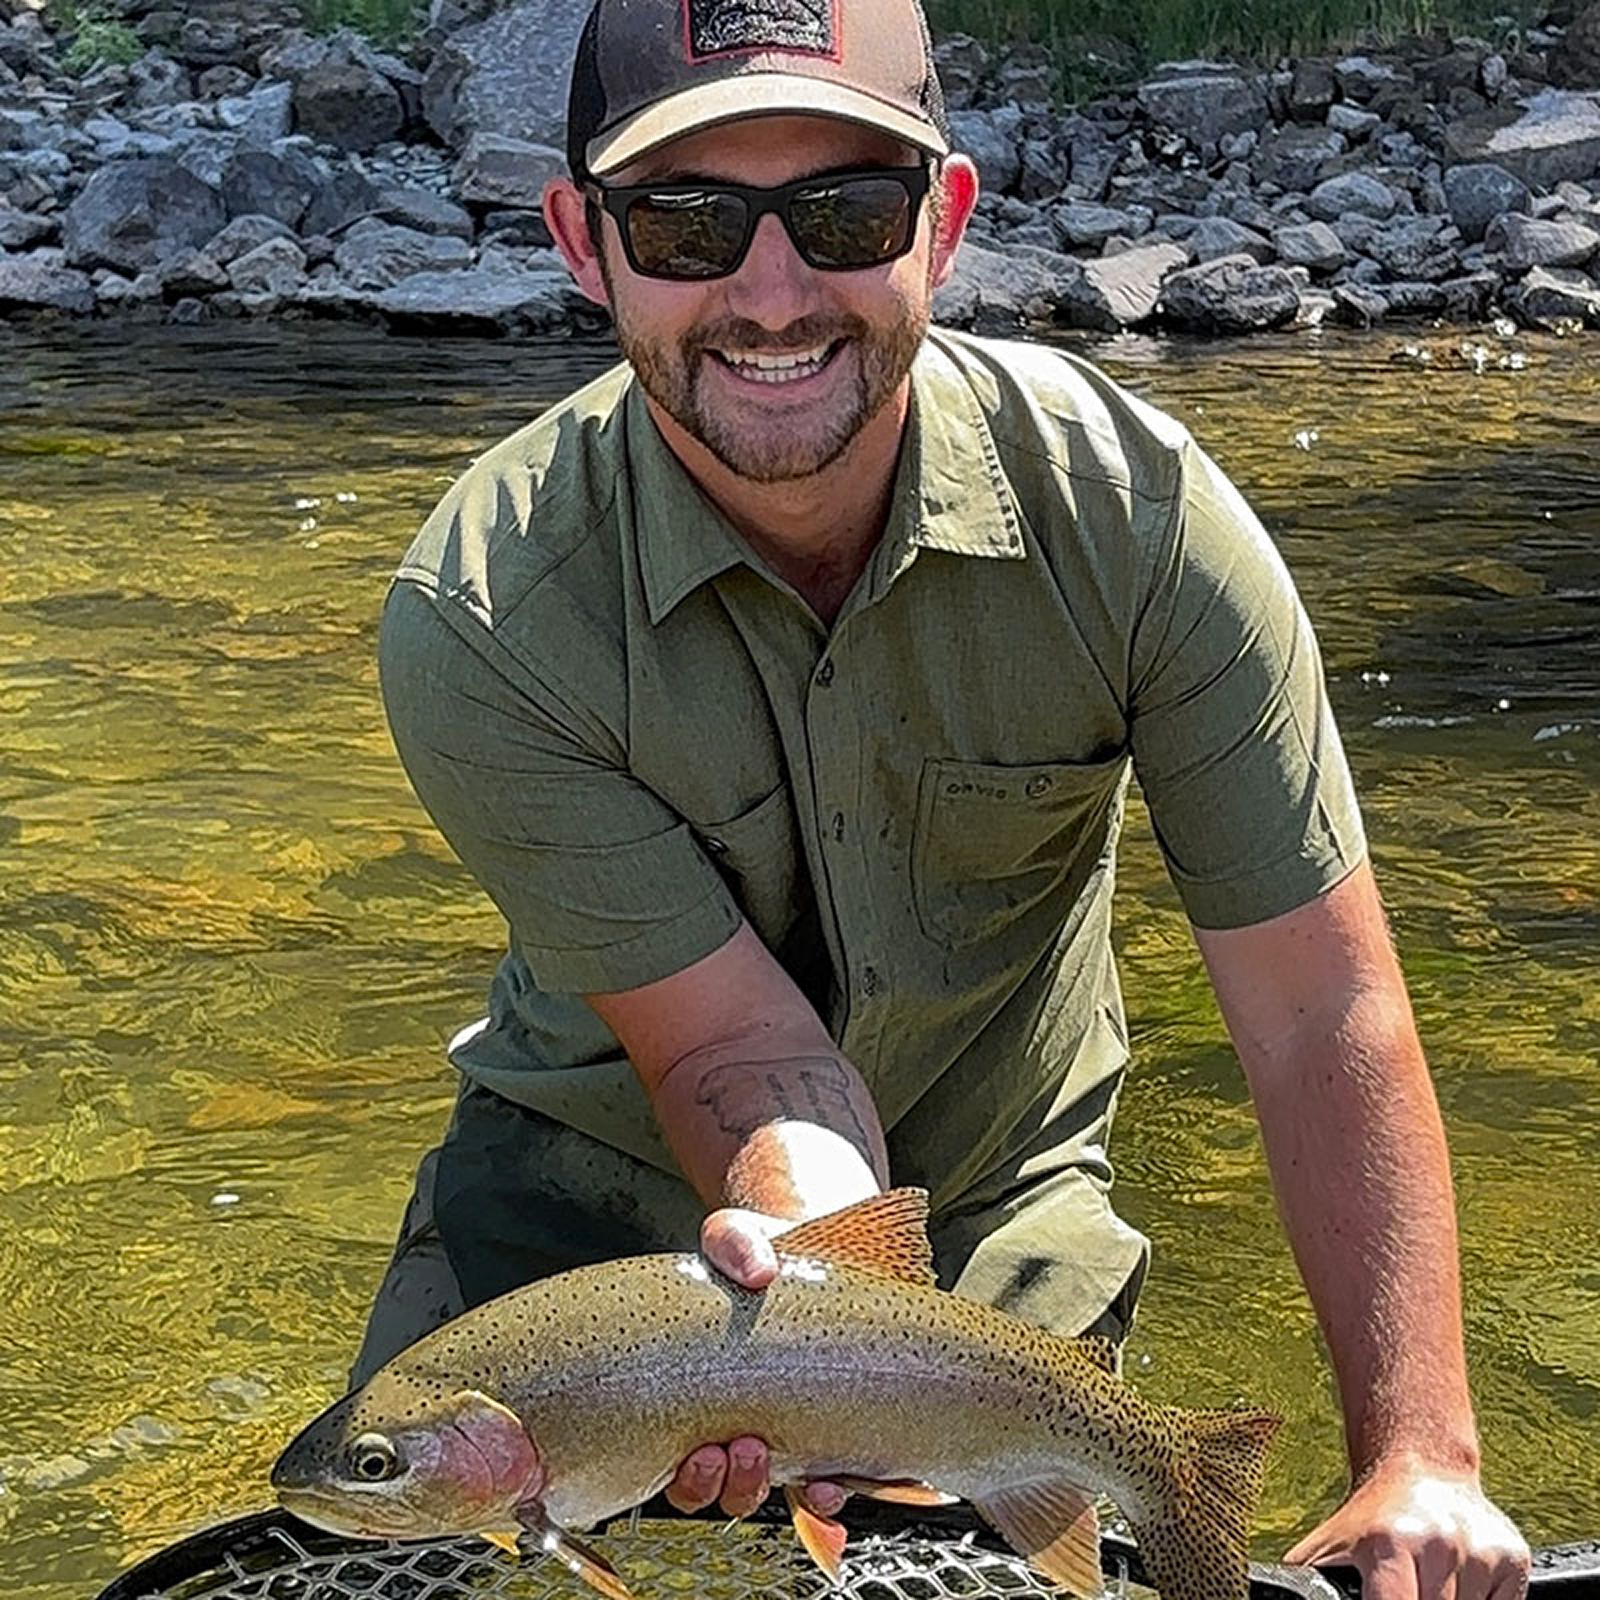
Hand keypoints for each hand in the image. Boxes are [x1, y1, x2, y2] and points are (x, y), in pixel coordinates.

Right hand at [663, 1208, 848, 1521]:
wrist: (817, 1253)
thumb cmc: (762, 1256)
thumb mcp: (740, 1237)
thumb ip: (736, 1242)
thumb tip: (757, 1270)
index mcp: (698, 1393)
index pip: (678, 1462)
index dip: (690, 1476)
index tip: (701, 1451)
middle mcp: (735, 1423)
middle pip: (718, 1488)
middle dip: (722, 1482)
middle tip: (738, 1447)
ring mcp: (783, 1432)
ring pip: (760, 1491)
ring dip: (758, 1486)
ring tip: (767, 1452)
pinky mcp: (828, 1433)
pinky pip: (820, 1486)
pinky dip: (821, 1499)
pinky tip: (829, 1484)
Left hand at [1285, 1456, 1528, 1599]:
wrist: (1421, 1465)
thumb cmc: (1369, 1517)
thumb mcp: (1328, 1545)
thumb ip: (1307, 1580)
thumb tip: (1275, 1595)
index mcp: (1388, 1544)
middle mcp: (1438, 1543)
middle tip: (1403, 1586)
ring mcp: (1480, 1551)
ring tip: (1425, 1583)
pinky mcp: (1514, 1556)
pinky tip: (1458, 1584)